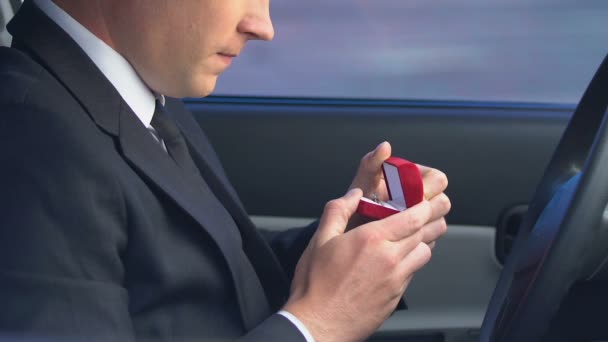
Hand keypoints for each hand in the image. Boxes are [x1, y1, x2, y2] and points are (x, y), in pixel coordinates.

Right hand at [284, 187, 450, 341]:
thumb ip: (338, 211)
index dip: (426, 206)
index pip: (414, 217)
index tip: (427, 200)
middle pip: (425, 233)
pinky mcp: (395, 296)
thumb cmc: (316, 285)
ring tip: (418, 234)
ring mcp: (395, 279)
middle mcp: (389, 258)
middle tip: (434, 211)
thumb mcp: (319, 240)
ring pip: (424, 253)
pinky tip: (403, 258)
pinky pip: (413, 272)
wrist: (318, 324)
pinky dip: (413, 261)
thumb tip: (354, 194)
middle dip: (432, 219)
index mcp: (372, 239)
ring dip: (424, 241)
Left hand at [348, 142, 448, 246]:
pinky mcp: (422, 238)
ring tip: (397, 229)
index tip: (408, 198)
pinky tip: (398, 240)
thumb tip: (384, 146)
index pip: (439, 179)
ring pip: (439, 224)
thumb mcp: (363, 181)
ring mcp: (426, 220)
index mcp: (416, 179)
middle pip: (443, 203)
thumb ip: (372, 162)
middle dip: (424, 211)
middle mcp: (425, 198)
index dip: (427, 189)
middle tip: (402, 216)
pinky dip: (416, 242)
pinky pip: (430, 241)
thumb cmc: (357, 201)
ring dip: (420, 227)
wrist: (350, 230)